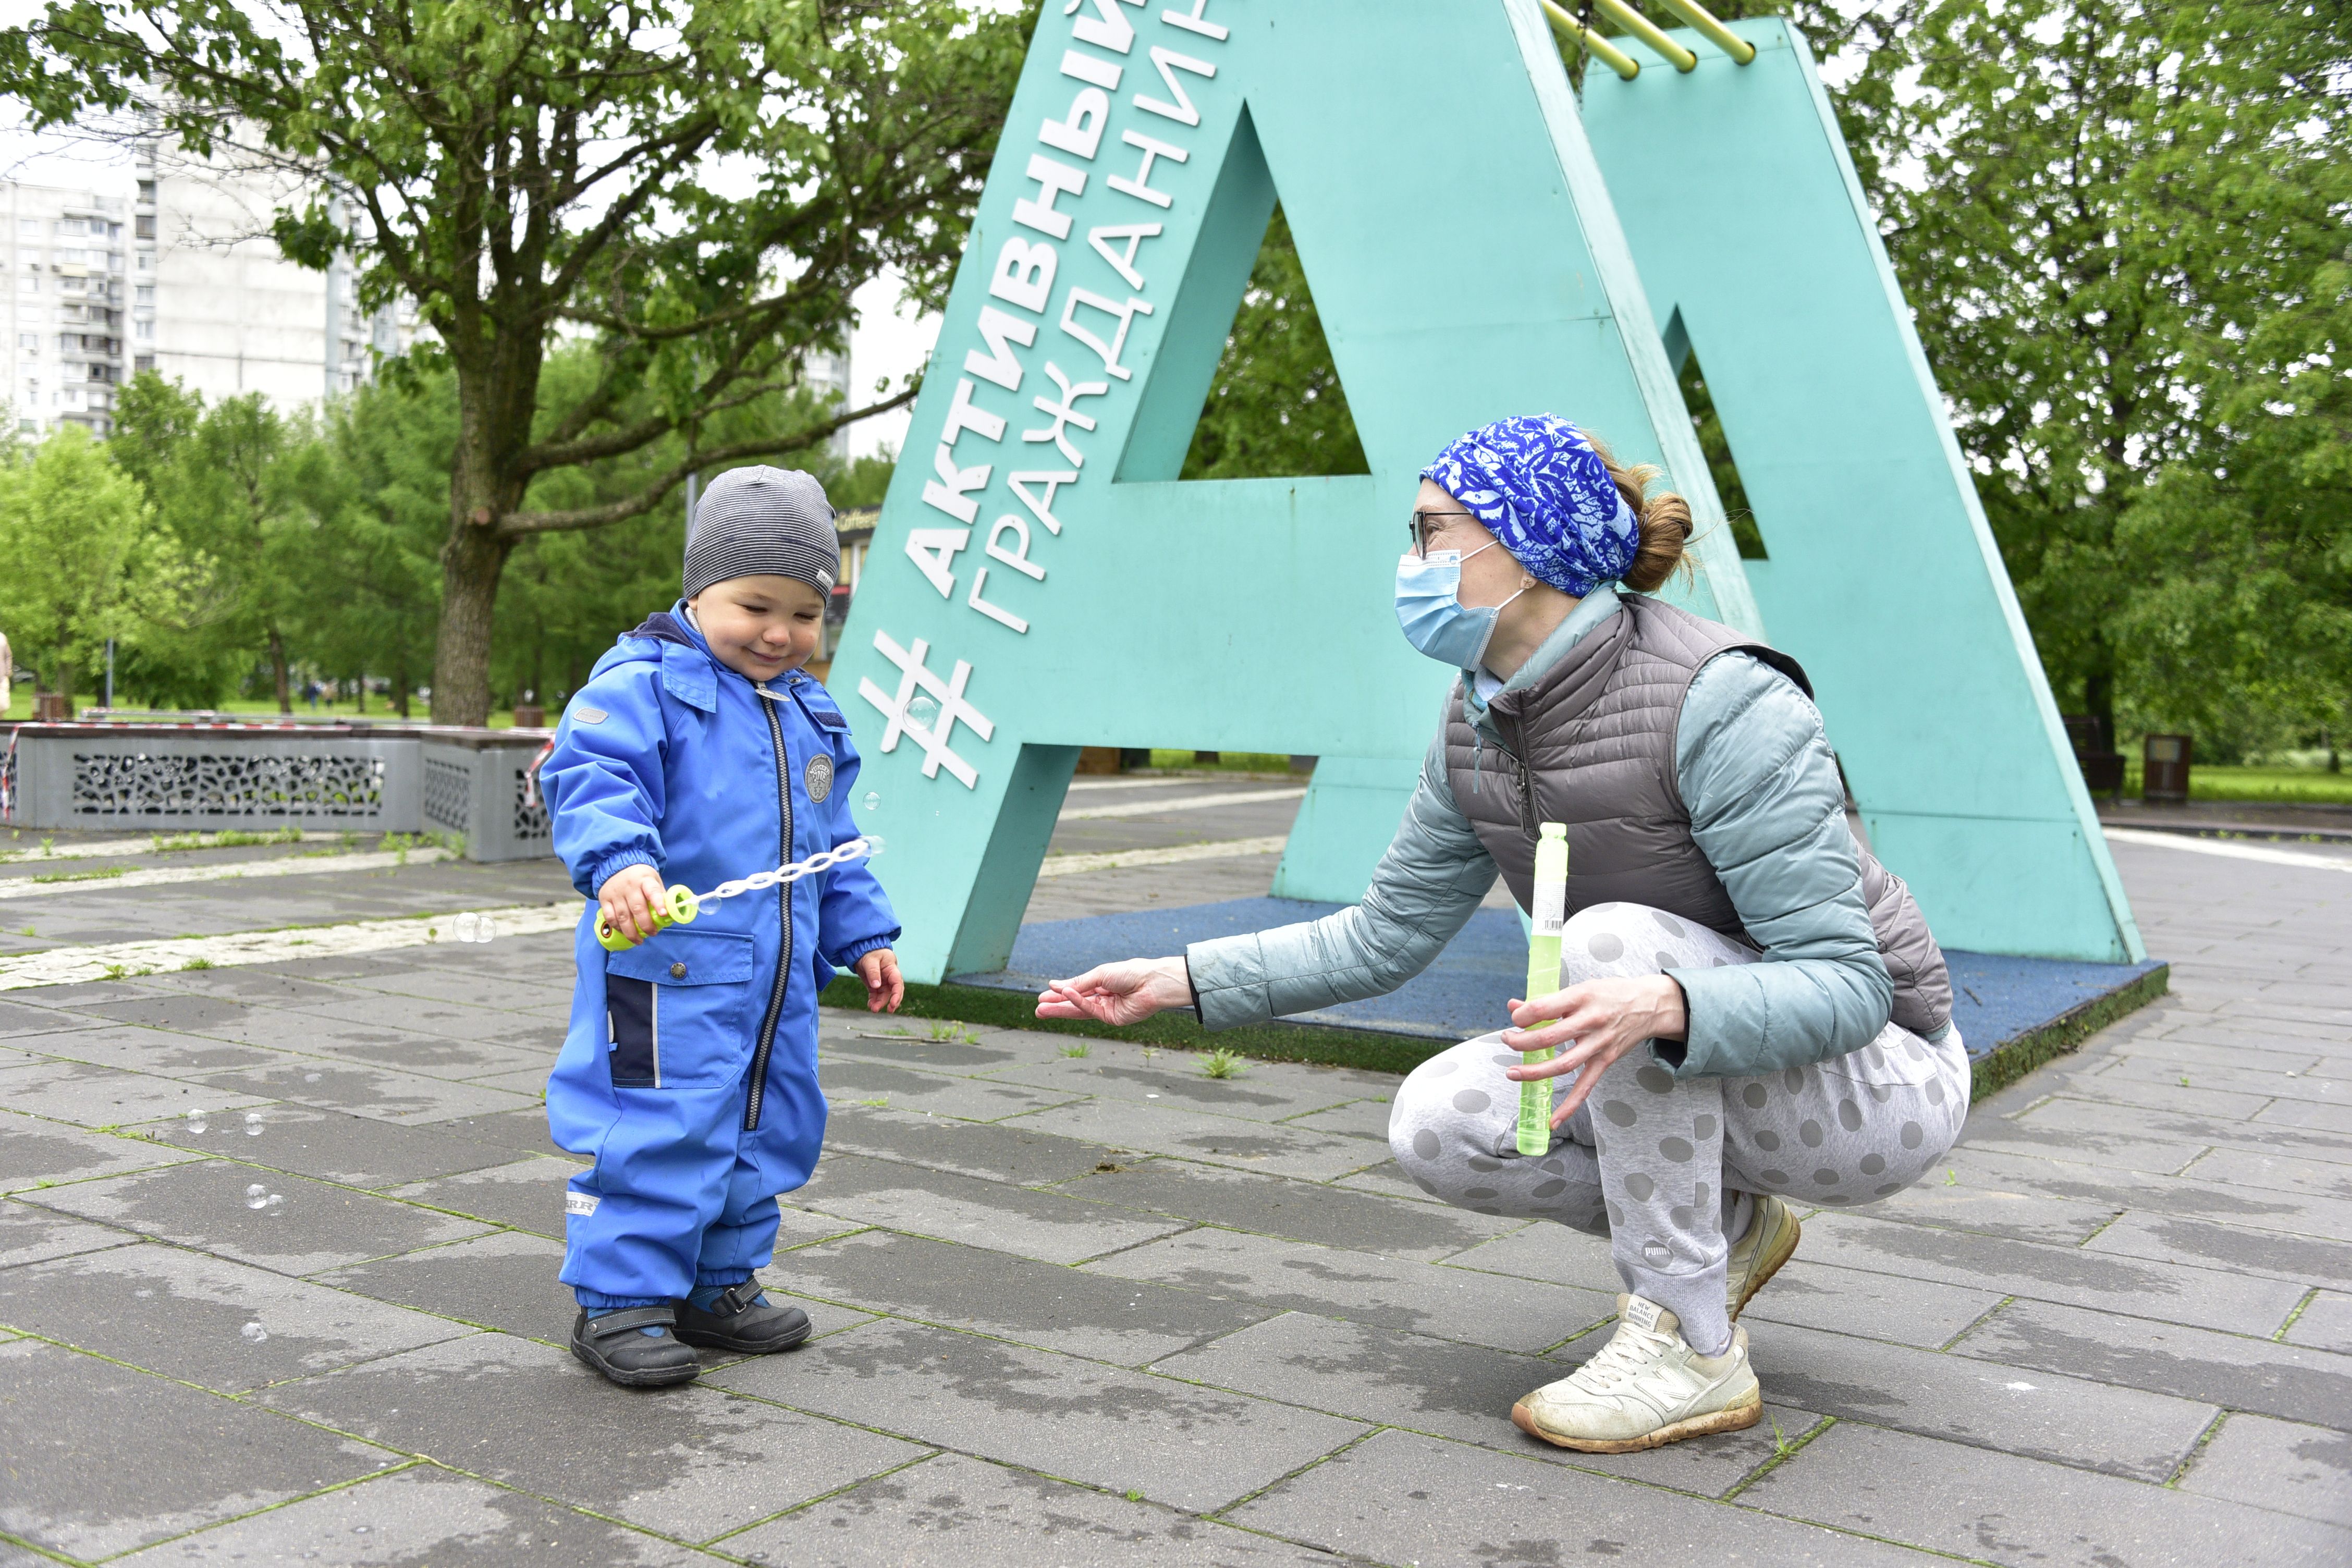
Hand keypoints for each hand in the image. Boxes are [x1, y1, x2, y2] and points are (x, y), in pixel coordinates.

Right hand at [597, 864, 666, 945]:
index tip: (664, 914)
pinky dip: (617, 927)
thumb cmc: (639, 876)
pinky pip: (610, 917)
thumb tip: (670, 913)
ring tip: (639, 940)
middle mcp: (629, 887)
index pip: (653, 891)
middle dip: (646, 925)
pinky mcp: (605, 899)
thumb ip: (660, 895)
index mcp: (645, 880)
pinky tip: (624, 932)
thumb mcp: (653, 879)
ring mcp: (616, 893)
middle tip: (652, 933)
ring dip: (631, 932)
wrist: (615, 864)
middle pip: (637, 909)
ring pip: (623, 917)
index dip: (659, 903)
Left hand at [854, 948, 903, 1012]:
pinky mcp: (874, 984)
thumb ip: (873, 972)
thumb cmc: (869, 952)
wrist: (862, 949)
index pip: (897, 982)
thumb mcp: (870, 960)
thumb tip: (876, 986)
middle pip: (894, 991)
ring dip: (880, 1003)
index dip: (897, 994)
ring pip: (884, 994)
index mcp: (891, 968)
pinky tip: (870, 1005)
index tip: (893, 1003)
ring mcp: (882, 980)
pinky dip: (874, 1000)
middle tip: (889, 1010)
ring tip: (873, 1009)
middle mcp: (889, 976)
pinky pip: (876, 994)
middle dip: (892, 1001)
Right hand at [1036, 957, 1190, 1026]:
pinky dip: (1078, 1003)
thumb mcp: (1100, 974)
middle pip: (1075, 1004)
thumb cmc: (1131, 972)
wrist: (1153, 982)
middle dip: (1056, 1006)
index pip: (1077, 991)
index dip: (1060, 994)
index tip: (1043, 995)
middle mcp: (1102, 998)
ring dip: (1060, 1010)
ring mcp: (1107, 1009)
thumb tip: (1055, 985)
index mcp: (1101, 984)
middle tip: (1038, 1008)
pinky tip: (1065, 996)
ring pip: (1079, 1010)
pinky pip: (1091, 1010)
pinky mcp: (1112, 1019)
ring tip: (1041, 1010)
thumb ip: (1079, 982)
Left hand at [1500, 974, 1690, 1126]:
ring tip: (1513, 1073)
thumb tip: (1513, 1006)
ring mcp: (1600, 1043)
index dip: (1524, 1015)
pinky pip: (1585, 1087)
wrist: (1649, 1005)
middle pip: (1550, 1037)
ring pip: (1563, 1064)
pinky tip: (1552, 1121)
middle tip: (1507, 1040)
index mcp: (1582, 996)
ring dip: (1534, 1072)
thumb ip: (1546, 999)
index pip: (1545, 1008)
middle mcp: (1592, 1021)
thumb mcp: (1580, 988)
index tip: (1514, 1018)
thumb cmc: (1609, 994)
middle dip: (1522, 1042)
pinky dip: (1569, 1105)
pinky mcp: (1606, 1060)